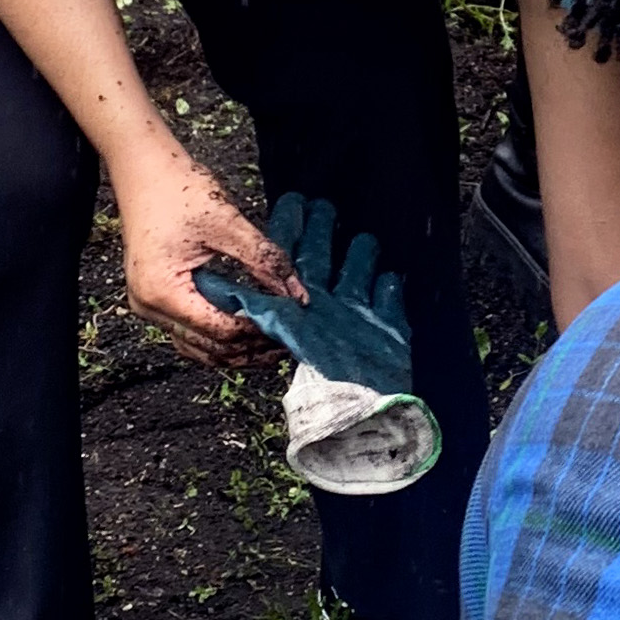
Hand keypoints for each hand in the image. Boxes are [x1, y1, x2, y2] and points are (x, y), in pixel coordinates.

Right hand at [113, 140, 304, 365]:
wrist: (143, 168)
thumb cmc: (177, 188)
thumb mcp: (226, 222)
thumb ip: (263, 259)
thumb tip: (297, 293)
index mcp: (162, 290)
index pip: (220, 330)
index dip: (258, 332)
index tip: (291, 326)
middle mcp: (149, 307)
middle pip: (209, 347)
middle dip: (251, 348)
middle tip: (289, 341)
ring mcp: (148, 306)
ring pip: (199, 348)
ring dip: (236, 350)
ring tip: (273, 342)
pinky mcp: (155, 299)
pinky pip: (189, 333)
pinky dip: (218, 338)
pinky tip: (247, 331)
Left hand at [197, 193, 413, 396]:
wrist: (364, 418)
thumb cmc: (324, 384)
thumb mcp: (286, 334)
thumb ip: (264, 309)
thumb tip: (229, 290)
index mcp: (300, 306)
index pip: (288, 258)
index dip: (290, 229)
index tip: (294, 201)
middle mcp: (325, 309)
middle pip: (321, 262)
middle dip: (322, 233)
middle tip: (322, 205)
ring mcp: (357, 320)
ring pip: (356, 276)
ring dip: (358, 255)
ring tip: (363, 236)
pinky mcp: (387, 333)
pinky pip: (388, 303)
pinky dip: (388, 289)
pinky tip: (390, 276)